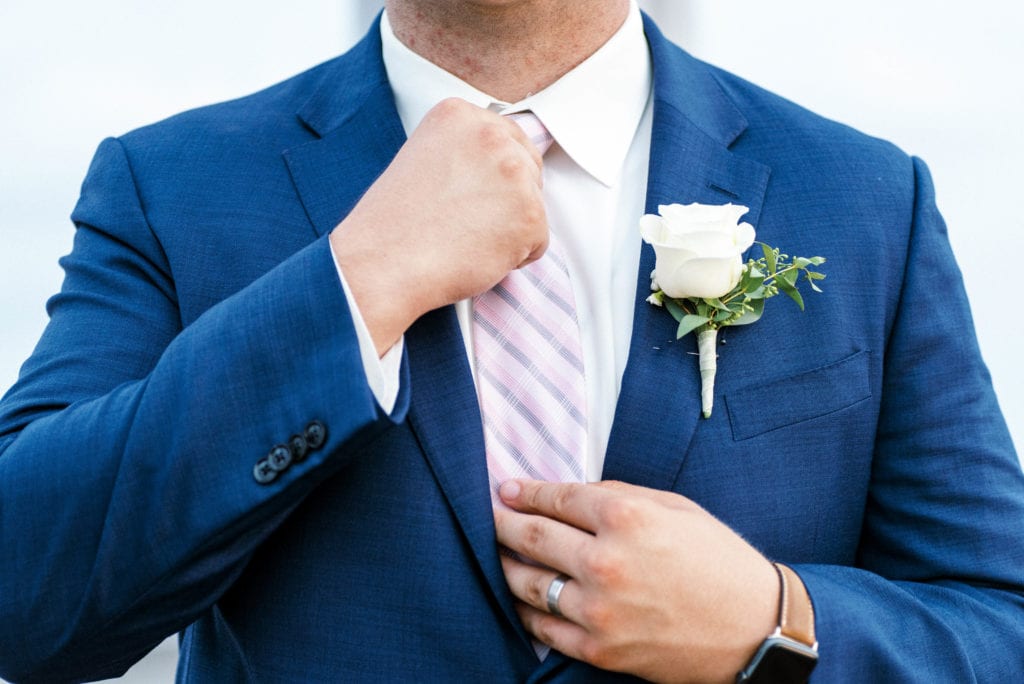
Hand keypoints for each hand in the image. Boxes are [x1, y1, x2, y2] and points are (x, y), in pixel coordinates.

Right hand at [329, 98, 547, 353]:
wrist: (381, 264)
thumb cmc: (395, 224)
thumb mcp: (425, 159)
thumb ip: (466, 152)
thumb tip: (503, 168)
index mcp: (459, 114)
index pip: (507, 139)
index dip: (492, 178)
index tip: (464, 197)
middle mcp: (491, 133)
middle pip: (529, 169)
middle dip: (506, 200)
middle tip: (462, 222)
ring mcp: (514, 172)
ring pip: (534, 207)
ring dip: (508, 230)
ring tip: (464, 238)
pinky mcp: (529, 214)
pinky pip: (537, 242)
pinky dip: (514, 258)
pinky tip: (475, 255)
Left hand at [494, 480, 778, 683]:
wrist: (754, 629)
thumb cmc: (717, 559)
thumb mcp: (673, 507)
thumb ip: (617, 494)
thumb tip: (566, 494)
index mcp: (625, 516)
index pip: (556, 498)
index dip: (525, 491)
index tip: (507, 490)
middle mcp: (606, 561)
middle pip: (532, 536)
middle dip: (504, 523)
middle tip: (491, 516)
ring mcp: (599, 610)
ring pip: (528, 583)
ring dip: (506, 566)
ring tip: (500, 556)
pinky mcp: (600, 649)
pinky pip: (544, 629)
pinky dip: (527, 612)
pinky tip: (522, 599)